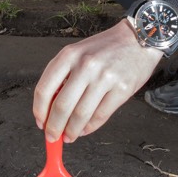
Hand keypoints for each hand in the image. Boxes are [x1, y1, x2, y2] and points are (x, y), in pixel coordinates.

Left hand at [32, 21, 162, 142]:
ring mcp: (105, 77)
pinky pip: (100, 115)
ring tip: (69, 136)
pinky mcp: (122, 89)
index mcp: (69, 55)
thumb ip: (63, 76)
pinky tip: (85, 130)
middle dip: (54, 127)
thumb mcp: (78, 52)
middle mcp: (86, 65)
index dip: (39, 111)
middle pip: (61, 106)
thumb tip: (50, 109)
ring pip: (80, 115)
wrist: (138, 40)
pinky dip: (90, 127)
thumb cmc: (106, 48)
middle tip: (52, 136)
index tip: (40, 122)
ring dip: (72, 131)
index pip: (44, 89)